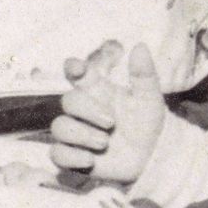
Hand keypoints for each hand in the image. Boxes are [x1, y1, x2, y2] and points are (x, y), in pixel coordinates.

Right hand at [50, 41, 166, 183]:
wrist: (150, 159)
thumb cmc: (146, 125)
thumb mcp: (149, 100)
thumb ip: (143, 75)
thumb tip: (140, 46)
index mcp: (97, 91)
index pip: (76, 73)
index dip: (72, 67)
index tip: (77, 68)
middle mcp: (82, 110)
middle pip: (67, 101)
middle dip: (88, 111)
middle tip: (111, 123)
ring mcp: (74, 133)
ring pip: (59, 128)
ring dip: (82, 135)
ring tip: (104, 144)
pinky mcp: (71, 156)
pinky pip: (57, 154)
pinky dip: (72, 157)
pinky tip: (91, 160)